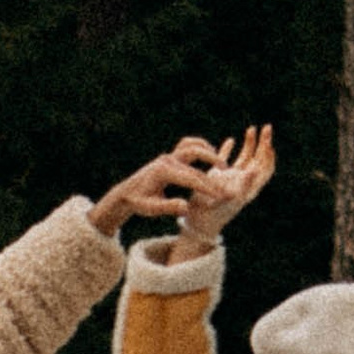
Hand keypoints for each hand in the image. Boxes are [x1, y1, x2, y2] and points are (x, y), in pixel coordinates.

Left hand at [90, 127, 273, 237]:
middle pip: (196, 160)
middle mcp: (167, 160)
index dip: (208, 187)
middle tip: (226, 182)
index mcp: (163, 172)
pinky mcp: (170, 156)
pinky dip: (200, 146)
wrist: (127, 193)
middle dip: (213, 170)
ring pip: (192, 146)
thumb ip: (169, 207)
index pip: (191, 178)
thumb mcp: (151, 208)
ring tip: (223, 166)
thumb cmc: (139, 202)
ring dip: (209, 153)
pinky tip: (211, 156)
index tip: (222, 195)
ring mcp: (169, 156)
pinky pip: (187, 144)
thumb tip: (186, 206)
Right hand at [169, 123, 275, 238]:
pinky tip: (231, 140)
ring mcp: (231, 179)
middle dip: (264, 144)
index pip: (266, 170)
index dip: (270, 155)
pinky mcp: (217, 177)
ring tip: (252, 128)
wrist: (197, 223)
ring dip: (250, 144)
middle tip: (267, 127)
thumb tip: (254, 171)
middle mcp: (243, 182)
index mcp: (249, 188)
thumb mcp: (229, 199)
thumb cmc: (214, 214)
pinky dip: (229, 150)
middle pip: (259, 160)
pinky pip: (226, 160)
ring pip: (245, 158)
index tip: (269, 142)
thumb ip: (242, 185)